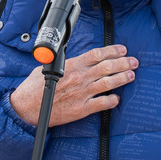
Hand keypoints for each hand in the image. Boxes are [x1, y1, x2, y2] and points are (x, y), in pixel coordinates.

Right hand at [9, 44, 136, 126]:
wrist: (27, 107)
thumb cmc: (35, 88)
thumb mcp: (48, 68)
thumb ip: (64, 64)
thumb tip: (74, 61)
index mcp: (71, 66)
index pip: (96, 54)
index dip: (112, 50)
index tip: (122, 50)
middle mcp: (79, 78)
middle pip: (107, 67)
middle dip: (123, 63)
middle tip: (133, 62)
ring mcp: (81, 94)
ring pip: (108, 83)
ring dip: (122, 78)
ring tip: (131, 75)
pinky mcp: (81, 109)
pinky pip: (102, 104)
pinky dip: (112, 100)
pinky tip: (117, 98)